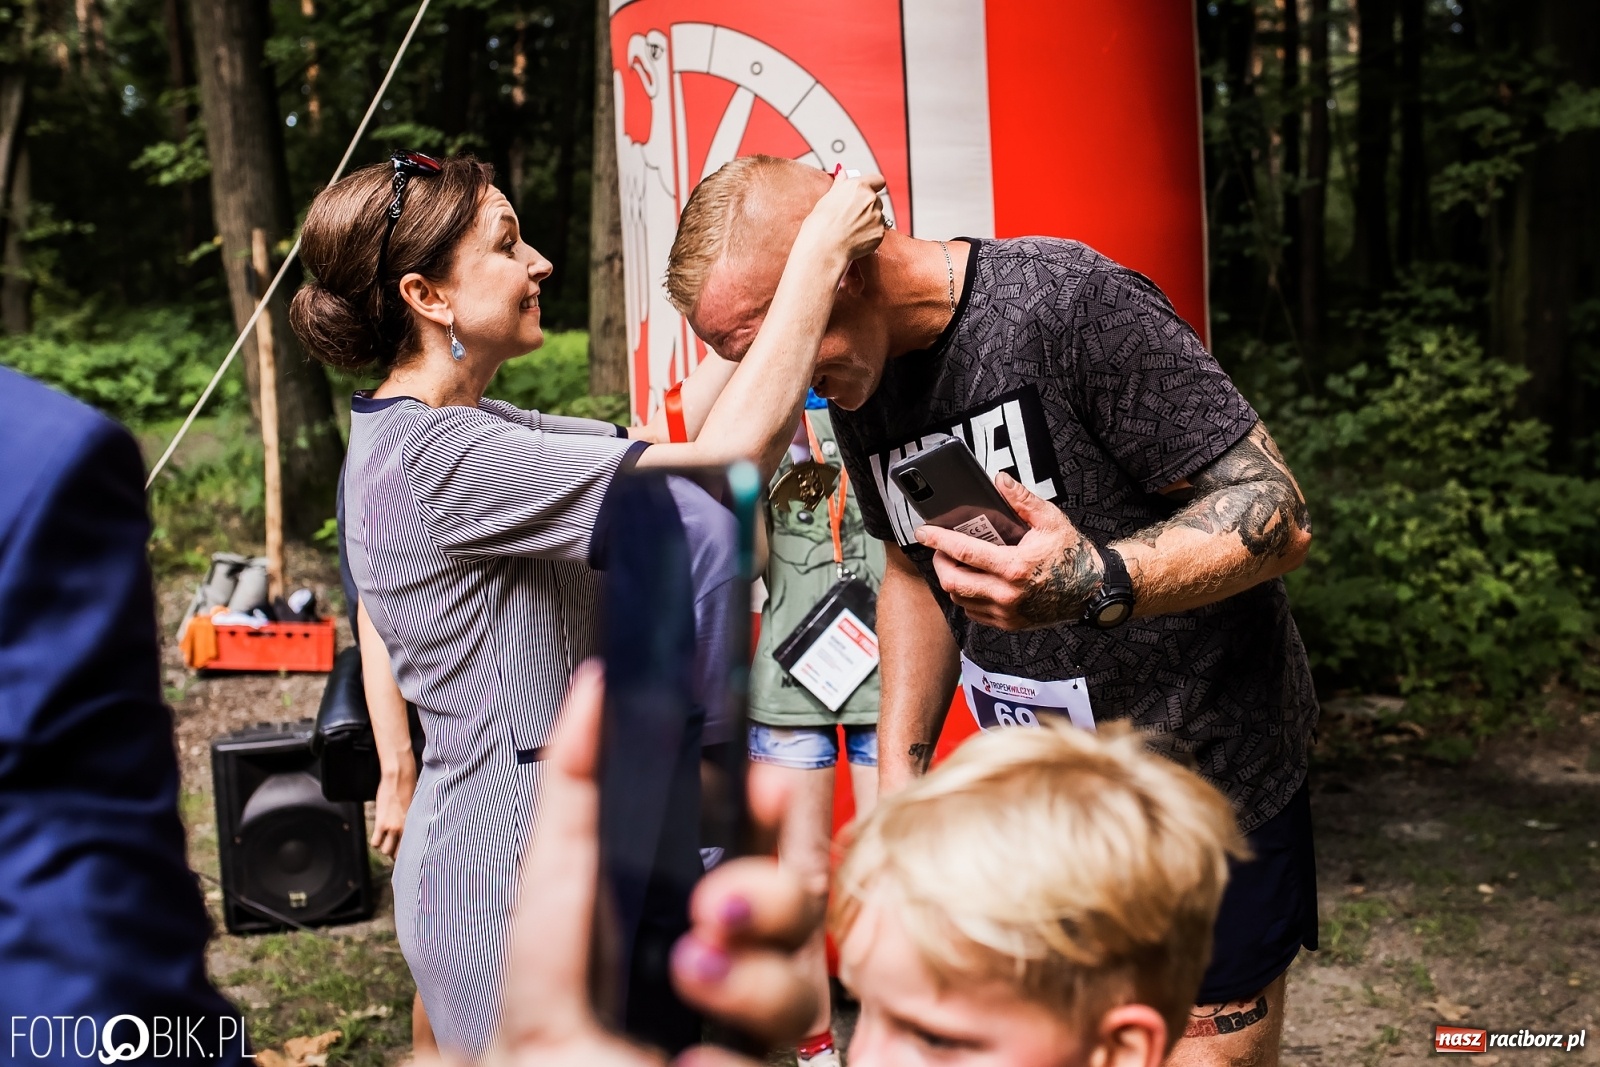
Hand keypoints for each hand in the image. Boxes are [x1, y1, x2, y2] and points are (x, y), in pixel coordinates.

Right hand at [370, 767, 414, 859]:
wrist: (400, 777)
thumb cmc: (410, 789)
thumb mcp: (415, 808)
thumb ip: (412, 821)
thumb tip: (411, 828)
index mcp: (415, 826)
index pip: (410, 849)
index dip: (405, 853)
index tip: (402, 853)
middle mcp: (405, 830)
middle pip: (397, 854)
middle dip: (393, 852)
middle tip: (390, 845)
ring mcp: (392, 827)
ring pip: (385, 850)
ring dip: (383, 846)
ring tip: (384, 838)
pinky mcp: (381, 823)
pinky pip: (375, 843)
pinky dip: (375, 841)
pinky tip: (377, 834)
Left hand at [474, 663, 816, 1066]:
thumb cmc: (549, 1020)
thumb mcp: (551, 892)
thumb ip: (573, 787)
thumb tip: (592, 690)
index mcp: (693, 903)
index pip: (760, 841)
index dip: (774, 809)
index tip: (764, 782)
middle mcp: (734, 960)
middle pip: (801, 905)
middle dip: (771, 892)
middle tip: (715, 904)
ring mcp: (747, 1025)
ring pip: (800, 985)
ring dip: (749, 980)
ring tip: (690, 978)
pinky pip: (771, 1061)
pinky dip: (725, 1060)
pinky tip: (688, 1058)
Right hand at [795, 170, 886, 267]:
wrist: (824, 246)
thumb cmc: (821, 223)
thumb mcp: (828, 197)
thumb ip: (840, 183)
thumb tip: (842, 172)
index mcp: (859, 187)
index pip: (878, 180)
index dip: (873, 186)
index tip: (867, 192)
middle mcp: (871, 199)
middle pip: (876, 200)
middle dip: (868, 206)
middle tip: (852, 216)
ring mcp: (878, 217)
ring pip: (878, 216)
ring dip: (869, 221)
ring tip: (852, 229)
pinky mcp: (880, 233)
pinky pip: (878, 231)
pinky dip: (870, 234)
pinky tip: (855, 238)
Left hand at [914, 473, 1104, 630]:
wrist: (1092, 591)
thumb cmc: (1072, 554)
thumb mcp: (1051, 521)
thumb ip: (1022, 500)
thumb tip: (999, 480)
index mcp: (1015, 567)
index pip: (964, 553)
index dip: (939, 540)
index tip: (924, 532)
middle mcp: (1007, 594)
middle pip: (953, 582)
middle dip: (940, 562)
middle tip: (941, 548)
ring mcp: (1006, 613)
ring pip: (960, 600)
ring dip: (952, 580)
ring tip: (955, 563)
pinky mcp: (1009, 624)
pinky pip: (974, 613)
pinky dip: (966, 597)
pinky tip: (972, 582)